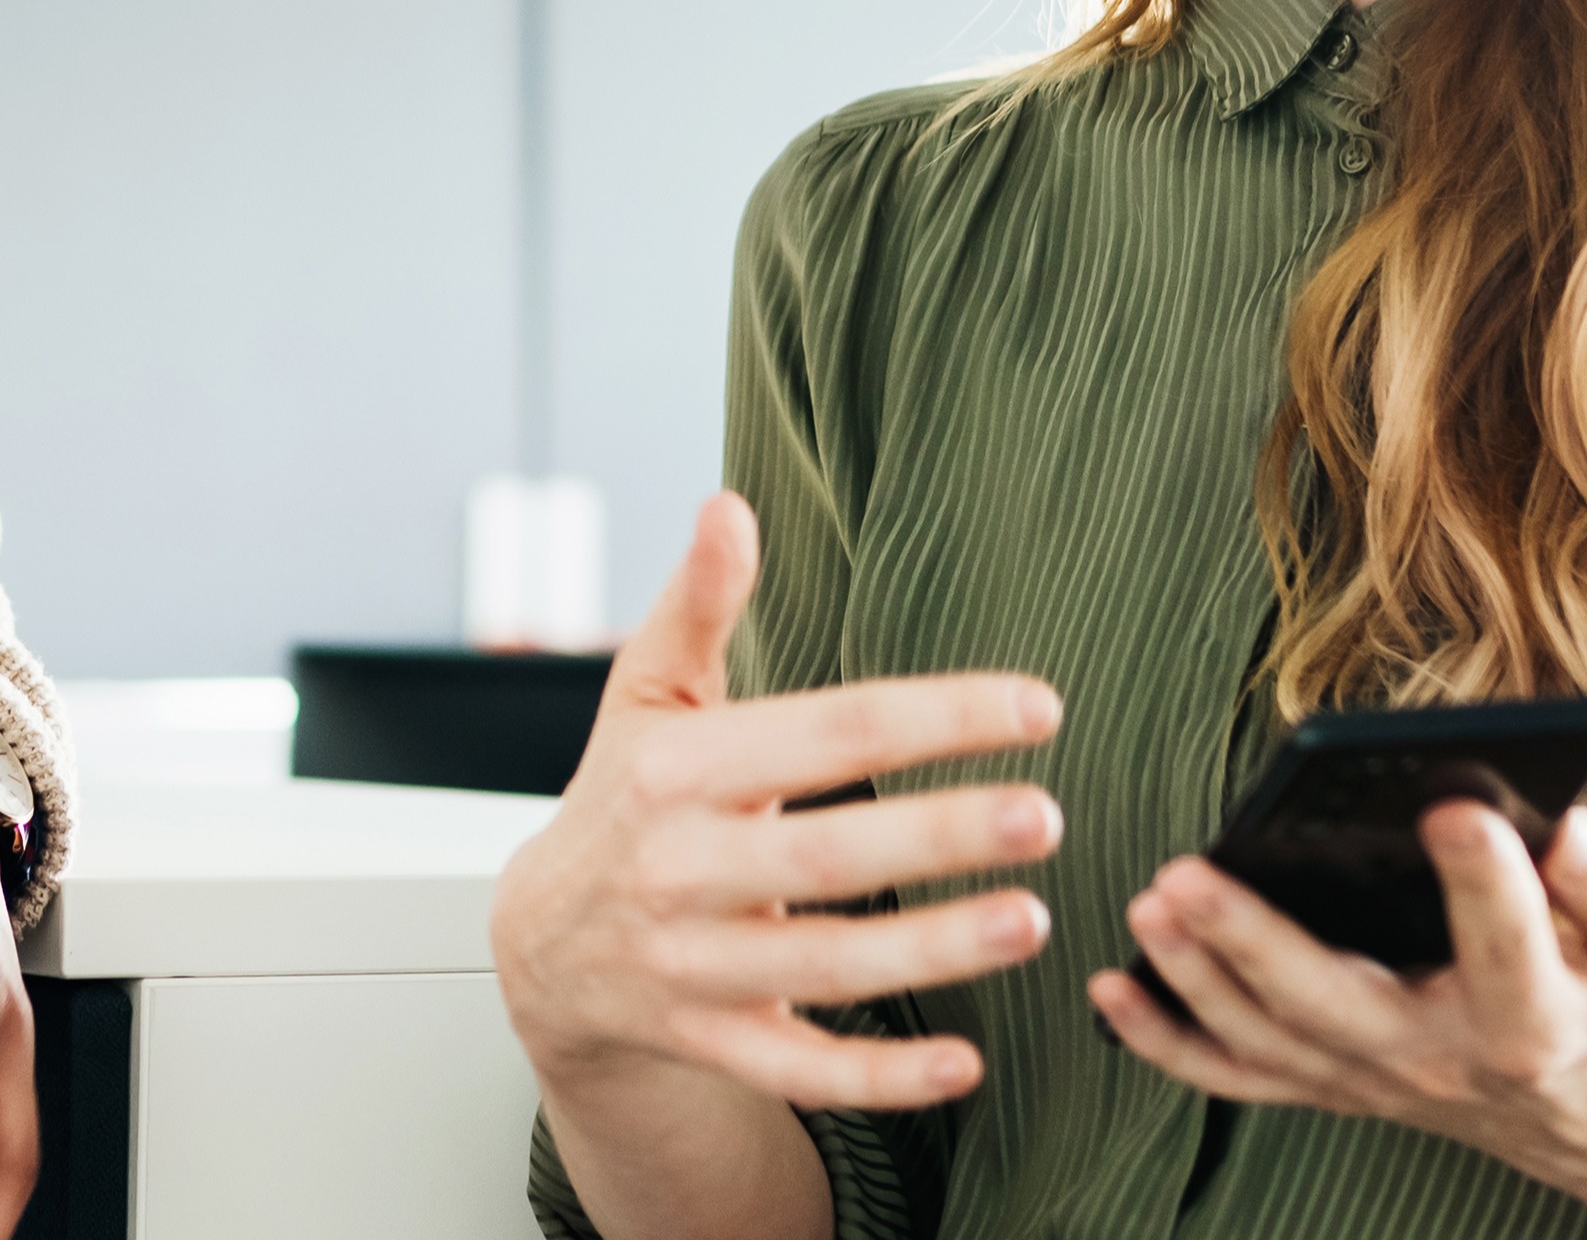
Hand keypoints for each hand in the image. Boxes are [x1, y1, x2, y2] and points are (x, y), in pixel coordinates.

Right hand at [490, 492, 1067, 1114]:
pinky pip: (799, 1070)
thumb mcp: (647, 695)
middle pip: (825, 855)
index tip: (1037, 706)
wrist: (541, 944)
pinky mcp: (710, 1042)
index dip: (932, 717)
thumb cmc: (625, 797)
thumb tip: (729, 506)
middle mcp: (679, 869)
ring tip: (1030, 921)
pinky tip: (965, 1062)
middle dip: (937, 836)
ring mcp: (692, 966)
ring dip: (931, 951)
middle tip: (1045, 816)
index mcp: (679, 771)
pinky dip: (880, 1079)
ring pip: (823, 967)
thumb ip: (698, 605)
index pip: (825, 733)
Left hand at [1091, 800, 1586, 1200]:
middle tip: (1189, 872)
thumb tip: (1571, 831)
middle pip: (1339, 1006)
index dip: (1487, 882)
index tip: (1455, 808)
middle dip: (1255, 940)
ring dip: (1197, 977)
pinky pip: (1242, 1076)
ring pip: (1271, 1041)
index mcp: (1541, 1017)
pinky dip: (1170, 1042)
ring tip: (1152, 900)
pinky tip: (1111, 987)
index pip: (1511, 947)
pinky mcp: (1336, 1084)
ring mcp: (1377, 1081)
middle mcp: (1444, 1060)